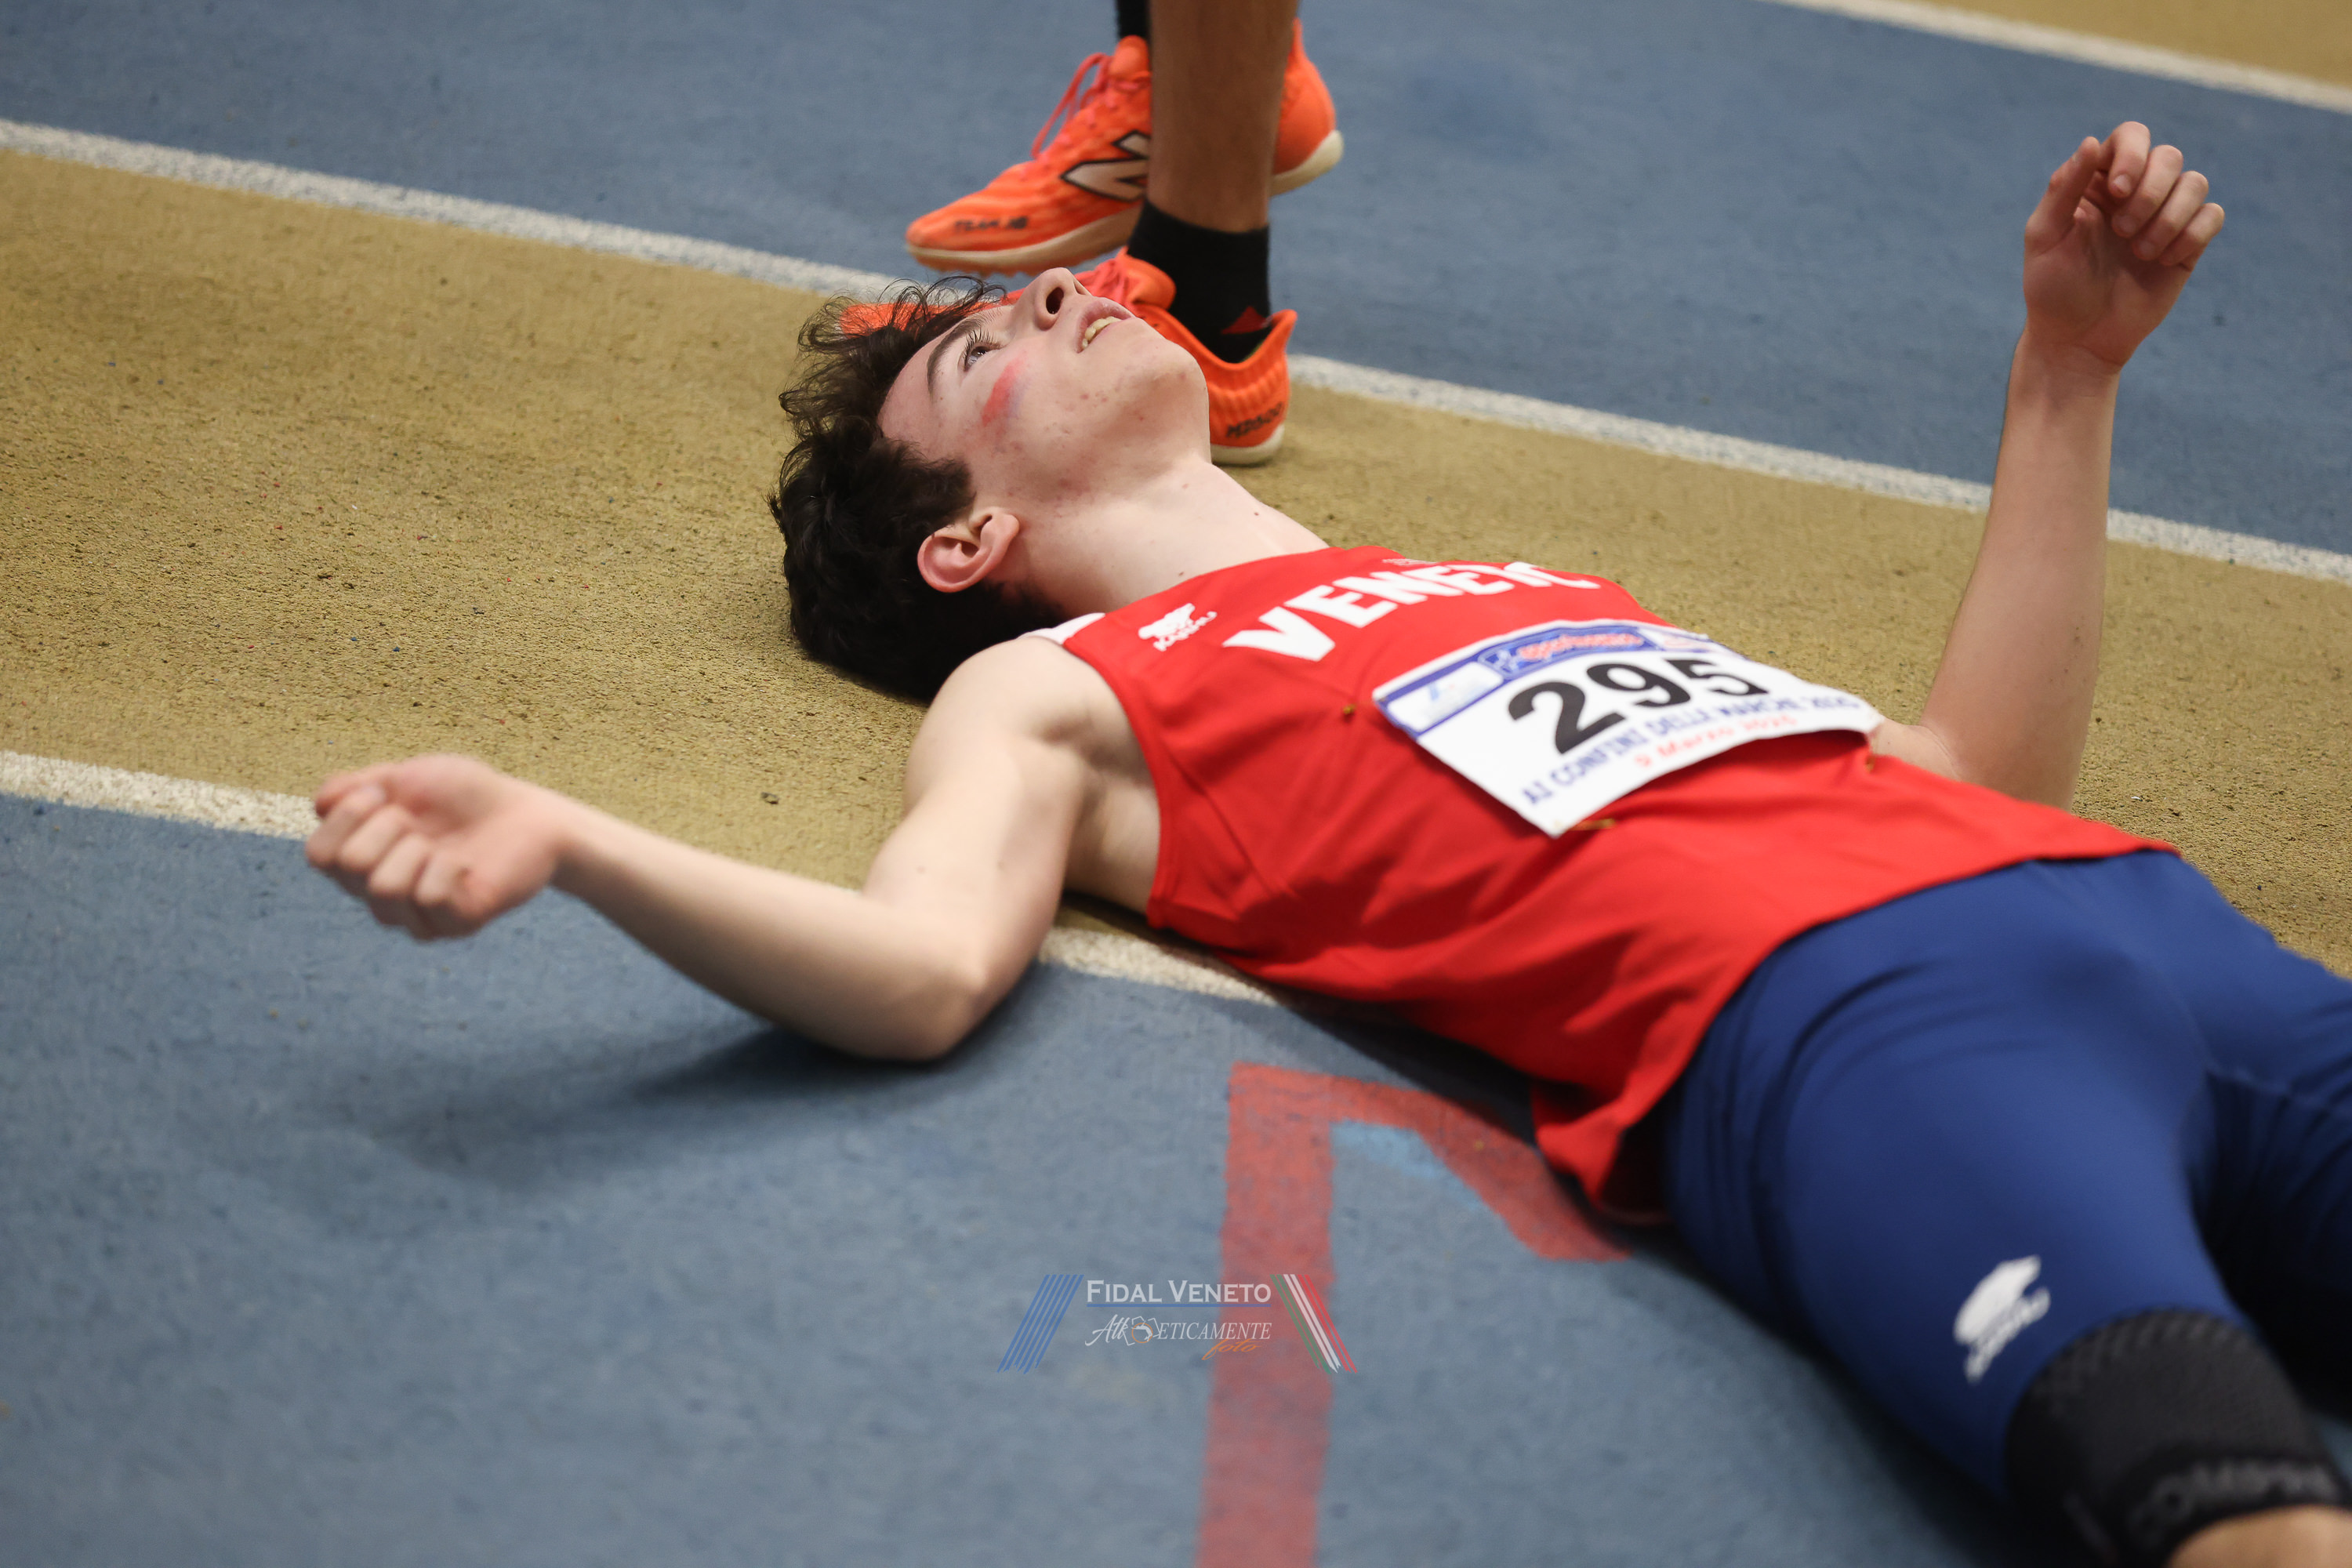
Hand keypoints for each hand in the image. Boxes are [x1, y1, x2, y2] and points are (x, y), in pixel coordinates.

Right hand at [306, 755, 566, 938]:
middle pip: (349, 866)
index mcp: (361, 860)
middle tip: (421, 821)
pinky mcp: (454, 924)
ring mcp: (416, 915)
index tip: (384, 794)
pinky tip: (466, 864)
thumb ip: (356, 787)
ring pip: (384, 888)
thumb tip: (321, 804)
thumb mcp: (406, 776)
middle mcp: (379, 894)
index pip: (318, 856)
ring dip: (417, 849)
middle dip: (388, 826)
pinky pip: (430, 898)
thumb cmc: (465, 795)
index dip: (347, 815)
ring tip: (442, 845)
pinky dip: (449, 869)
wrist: (527, 813)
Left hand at [2020, 122, 2223, 375]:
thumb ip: (2064, 187)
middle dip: (2150, 192)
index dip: (2131, 155)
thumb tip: (2092, 142)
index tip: (2117, 192)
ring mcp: (2164, 216)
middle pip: (2169, 156)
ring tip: (2140, 253)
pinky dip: (2191, 235)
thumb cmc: (2053, 288)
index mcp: (2099, 182)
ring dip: (2170, 217)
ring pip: (2196, 182)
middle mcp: (2135, 192)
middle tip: (2123, 232)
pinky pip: (2212, 215)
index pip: (2130, 137)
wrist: (2079, 339)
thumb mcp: (2045, 236)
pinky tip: (2164, 262)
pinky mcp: (2187, 243)